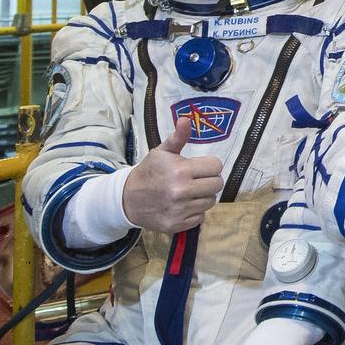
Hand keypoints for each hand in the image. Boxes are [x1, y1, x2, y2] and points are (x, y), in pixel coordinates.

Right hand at [122, 117, 223, 233]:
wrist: (127, 199)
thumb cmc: (149, 172)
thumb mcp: (161, 152)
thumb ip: (178, 137)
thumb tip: (187, 119)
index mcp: (180, 170)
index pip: (216, 166)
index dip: (209, 165)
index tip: (199, 167)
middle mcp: (182, 191)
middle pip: (217, 184)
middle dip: (209, 180)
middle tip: (196, 179)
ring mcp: (180, 210)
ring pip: (211, 201)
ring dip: (202, 196)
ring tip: (188, 192)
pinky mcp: (178, 225)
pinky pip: (201, 217)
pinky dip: (194, 211)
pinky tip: (182, 205)